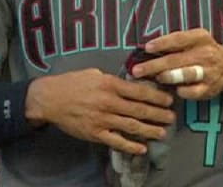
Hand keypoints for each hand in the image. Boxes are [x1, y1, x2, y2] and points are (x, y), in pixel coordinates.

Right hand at [25, 68, 175, 155]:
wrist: (50, 99)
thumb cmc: (72, 83)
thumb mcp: (94, 73)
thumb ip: (113, 79)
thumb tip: (131, 82)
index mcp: (110, 84)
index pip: (139, 91)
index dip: (157, 96)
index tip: (169, 99)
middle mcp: (109, 102)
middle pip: (139, 109)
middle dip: (158, 114)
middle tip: (172, 117)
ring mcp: (102, 119)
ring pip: (131, 126)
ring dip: (150, 130)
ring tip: (163, 132)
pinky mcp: (95, 133)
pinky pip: (116, 141)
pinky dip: (130, 145)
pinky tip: (142, 148)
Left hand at [129, 28, 222, 99]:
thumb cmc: (203, 50)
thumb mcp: (194, 39)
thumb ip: (175, 42)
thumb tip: (148, 49)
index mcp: (200, 38)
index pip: (178, 39)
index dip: (162, 43)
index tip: (147, 48)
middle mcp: (206, 53)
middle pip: (176, 59)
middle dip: (154, 66)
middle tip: (137, 70)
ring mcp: (208, 72)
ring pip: (186, 74)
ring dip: (168, 76)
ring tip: (155, 78)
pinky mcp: (209, 88)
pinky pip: (191, 92)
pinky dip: (180, 91)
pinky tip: (173, 90)